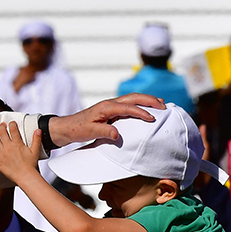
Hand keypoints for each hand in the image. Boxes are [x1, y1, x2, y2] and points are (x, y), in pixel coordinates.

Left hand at [0, 122, 41, 184]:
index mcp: (17, 144)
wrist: (26, 176)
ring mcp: (2, 154)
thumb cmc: (30, 166)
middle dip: (1, 127)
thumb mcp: (35, 151)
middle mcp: (8, 147)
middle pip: (3, 134)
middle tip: (1, 124)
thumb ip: (36, 139)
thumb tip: (38, 130)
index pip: (13, 130)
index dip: (12, 125)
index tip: (11, 123)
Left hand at [48, 93, 163, 146]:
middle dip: (150, 100)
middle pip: (133, 97)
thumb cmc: (77, 129)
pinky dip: (140, 104)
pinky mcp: (111, 110)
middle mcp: (109, 103)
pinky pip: (129, 104)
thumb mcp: (89, 132)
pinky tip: (147, 108)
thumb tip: (116, 134)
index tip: (152, 118)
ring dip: (147, 100)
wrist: (66, 127)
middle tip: (164, 106)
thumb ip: (103, 132)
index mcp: (106, 107)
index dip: (141, 112)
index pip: (127, 107)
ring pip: (132, 98)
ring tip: (161, 104)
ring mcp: (111, 105)